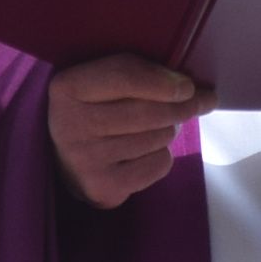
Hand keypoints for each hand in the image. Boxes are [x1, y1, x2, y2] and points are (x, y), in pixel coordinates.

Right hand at [49, 53, 204, 208]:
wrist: (64, 159)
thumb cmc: (93, 110)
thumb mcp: (102, 80)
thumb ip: (138, 73)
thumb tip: (190, 89)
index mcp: (68, 88)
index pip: (125, 78)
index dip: (164, 82)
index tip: (189, 87)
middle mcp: (70, 124)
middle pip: (149, 112)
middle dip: (182, 107)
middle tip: (196, 103)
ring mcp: (85, 160)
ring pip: (158, 138)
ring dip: (168, 131)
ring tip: (155, 128)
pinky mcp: (102, 188)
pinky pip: (158, 165)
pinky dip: (162, 156)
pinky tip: (144, 153)